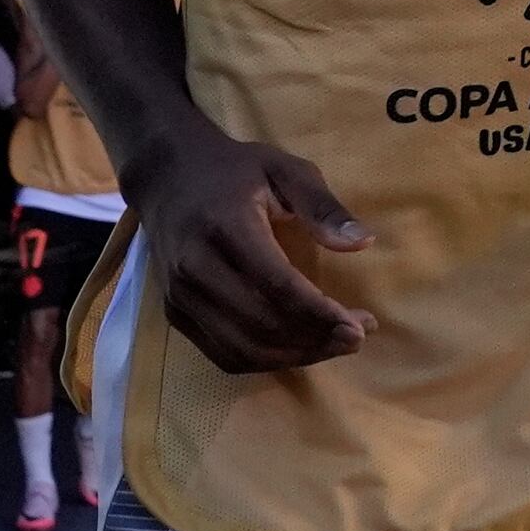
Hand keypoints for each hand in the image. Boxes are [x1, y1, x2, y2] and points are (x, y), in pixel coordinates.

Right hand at [128, 129, 372, 371]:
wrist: (166, 176)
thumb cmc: (234, 170)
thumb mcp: (285, 169)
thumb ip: (322, 207)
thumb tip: (363, 242)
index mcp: (226, 227)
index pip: (277, 286)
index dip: (320, 314)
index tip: (360, 327)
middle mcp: (196, 267)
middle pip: (262, 324)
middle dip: (316, 340)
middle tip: (356, 337)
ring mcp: (180, 295)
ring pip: (242, 348)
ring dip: (294, 357)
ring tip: (333, 345)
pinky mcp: (174, 312)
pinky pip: (222, 354)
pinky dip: (265, 361)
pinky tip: (297, 348)